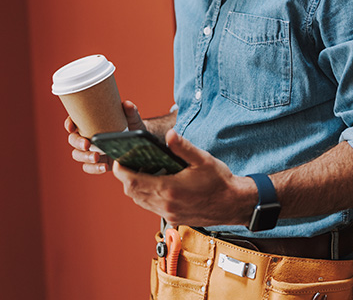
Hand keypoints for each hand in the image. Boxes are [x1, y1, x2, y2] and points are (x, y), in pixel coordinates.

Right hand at [65, 99, 145, 174]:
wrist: (140, 145)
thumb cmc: (133, 127)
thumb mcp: (133, 119)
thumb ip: (131, 112)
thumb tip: (127, 104)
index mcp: (91, 123)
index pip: (75, 121)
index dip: (69, 123)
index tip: (71, 127)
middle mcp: (88, 136)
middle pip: (73, 140)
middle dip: (77, 142)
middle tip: (87, 144)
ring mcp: (91, 151)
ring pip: (78, 155)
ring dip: (85, 157)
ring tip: (96, 157)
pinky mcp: (97, 163)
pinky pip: (89, 167)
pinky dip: (94, 168)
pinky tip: (104, 167)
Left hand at [112, 129, 255, 226]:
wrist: (233, 204)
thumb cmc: (220, 182)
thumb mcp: (203, 159)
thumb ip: (183, 147)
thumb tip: (170, 134)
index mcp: (169, 189)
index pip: (132, 181)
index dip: (121, 170)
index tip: (118, 159)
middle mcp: (165, 204)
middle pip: (132, 192)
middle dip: (125, 177)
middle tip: (128, 162)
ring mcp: (168, 213)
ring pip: (140, 201)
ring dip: (135, 187)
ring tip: (141, 171)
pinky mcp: (173, 218)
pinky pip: (151, 207)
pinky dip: (147, 195)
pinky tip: (156, 184)